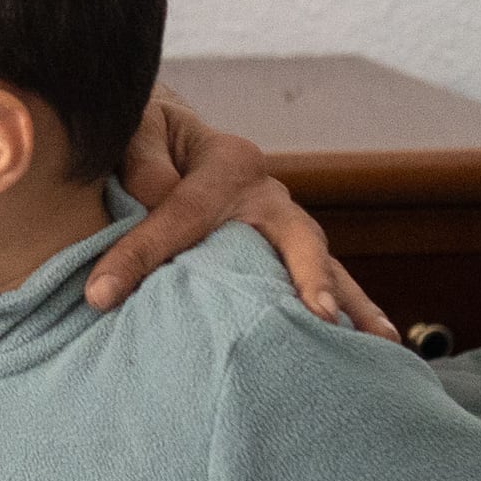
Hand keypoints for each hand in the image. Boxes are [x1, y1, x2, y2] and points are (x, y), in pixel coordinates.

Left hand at [92, 93, 395, 335]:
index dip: (141, 253)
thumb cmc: (145, 136)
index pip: (184, 212)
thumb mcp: (135, 131)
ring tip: (379, 345)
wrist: (164, 134)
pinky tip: (369, 348)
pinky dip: (346, 311)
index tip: (101, 294)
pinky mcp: (282, 252)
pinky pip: (318, 282)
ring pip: (322, 265)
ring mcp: (281, 225)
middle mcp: (266, 193)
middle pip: (297, 237)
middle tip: (320, 314)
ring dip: (350, 305)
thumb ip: (140, 158)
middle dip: (310, 277)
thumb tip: (149, 195)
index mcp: (227, 161)